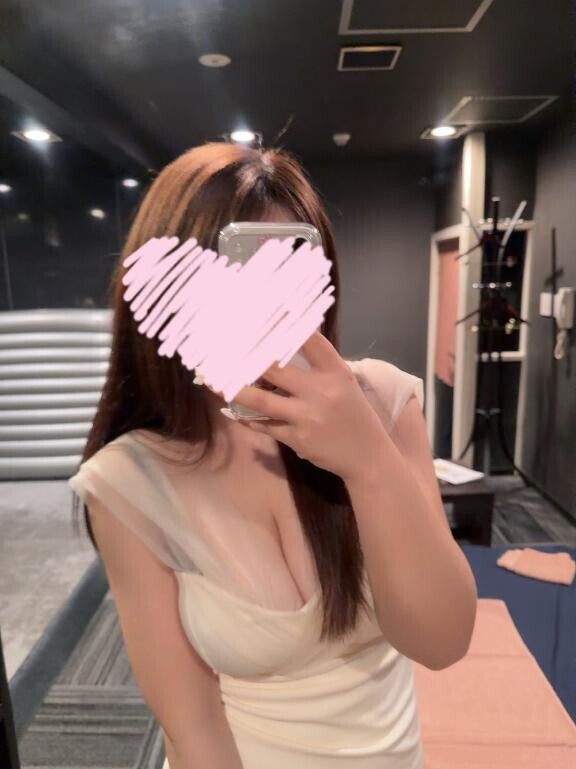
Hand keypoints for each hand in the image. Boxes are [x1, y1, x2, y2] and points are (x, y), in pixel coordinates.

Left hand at [229, 331, 387, 480]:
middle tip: (224, 349)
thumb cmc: (353, 413)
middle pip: (275, 369)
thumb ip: (318, 365)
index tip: (265, 312)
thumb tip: (284, 343)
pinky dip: (247, 418)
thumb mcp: (343, 383)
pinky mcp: (296, 438)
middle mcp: (321, 391)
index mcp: (335, 372)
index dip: (286, 324)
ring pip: (260, 400)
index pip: (310, 341)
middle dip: (247, 359)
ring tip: (214, 382)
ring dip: (235, 390)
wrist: (367, 456)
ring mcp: (307, 416)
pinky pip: (264, 424)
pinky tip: (233, 411)